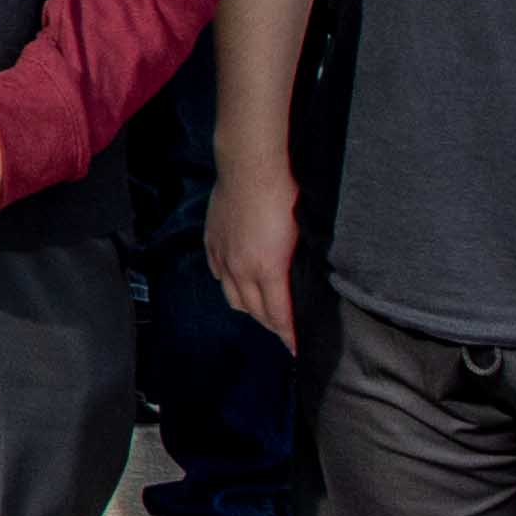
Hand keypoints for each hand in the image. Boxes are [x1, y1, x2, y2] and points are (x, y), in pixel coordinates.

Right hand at [202, 156, 302, 349]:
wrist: (251, 167)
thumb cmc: (285, 196)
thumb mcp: (301, 235)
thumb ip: (298, 266)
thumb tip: (303, 283)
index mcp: (268, 270)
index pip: (279, 315)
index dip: (289, 335)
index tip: (297, 349)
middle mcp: (241, 270)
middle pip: (255, 311)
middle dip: (271, 325)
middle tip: (285, 332)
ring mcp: (223, 256)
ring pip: (234, 297)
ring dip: (250, 308)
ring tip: (263, 310)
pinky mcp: (212, 242)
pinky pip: (219, 275)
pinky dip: (231, 285)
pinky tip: (239, 281)